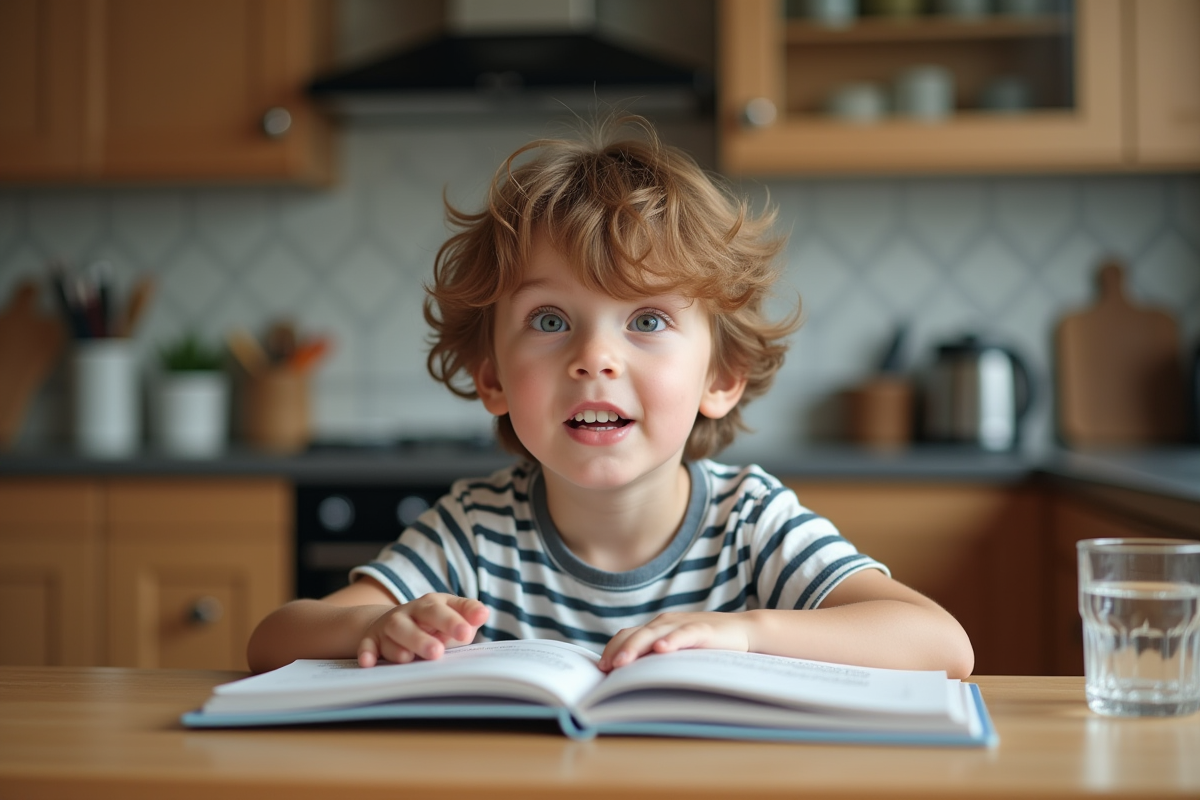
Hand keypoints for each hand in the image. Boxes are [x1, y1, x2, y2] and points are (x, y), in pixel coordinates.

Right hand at [358, 593, 489, 667]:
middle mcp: (409, 612)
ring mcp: (390, 626)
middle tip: (437, 653)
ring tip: (407, 659)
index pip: (442, 609)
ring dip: (399, 646)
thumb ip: (468, 614)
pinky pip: (367, 645)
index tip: (467, 633)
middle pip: (415, 622)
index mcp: (431, 605)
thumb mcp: (451, 613)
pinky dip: (366, 653)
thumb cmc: (432, 622)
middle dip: (425, 636)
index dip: (453, 621)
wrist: (395, 621)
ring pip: (393, 633)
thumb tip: (483, 613)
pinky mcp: (372, 639)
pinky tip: (368, 663)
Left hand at [598, 611, 752, 671]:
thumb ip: (658, 658)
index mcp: (657, 628)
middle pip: (635, 634)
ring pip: (653, 633)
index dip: (612, 649)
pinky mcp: (702, 629)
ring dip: (636, 648)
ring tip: (622, 663)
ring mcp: (682, 624)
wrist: (743, 630)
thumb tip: (631, 679)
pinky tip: (661, 650)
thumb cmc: (707, 645)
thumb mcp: (678, 651)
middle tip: (605, 669)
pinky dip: (671, 641)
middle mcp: (665, 623)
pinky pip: (683, 634)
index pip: (626, 635)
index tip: (600, 668)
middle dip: (618, 651)